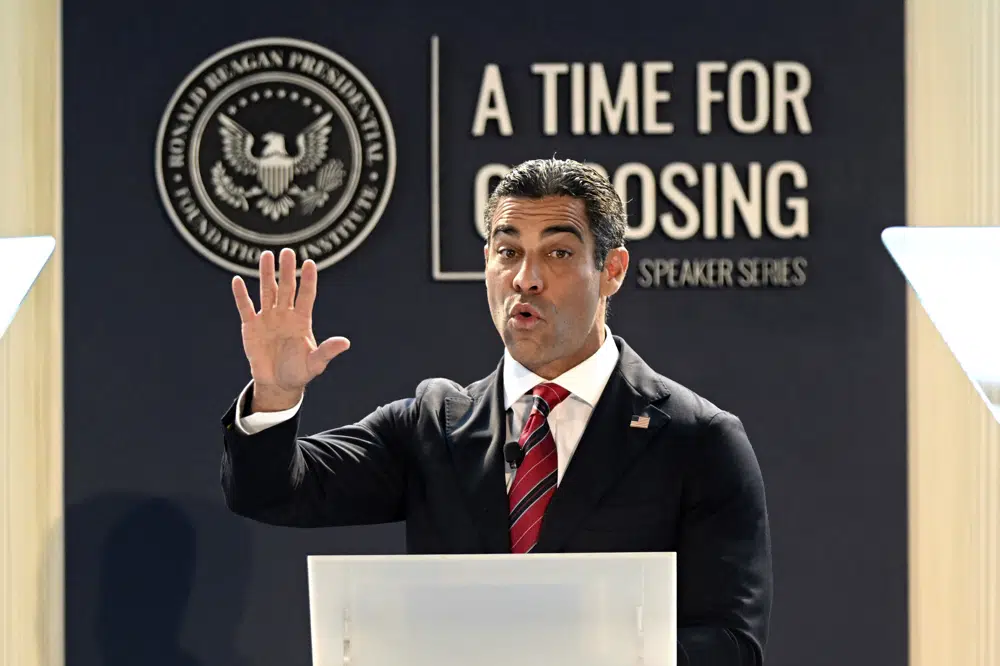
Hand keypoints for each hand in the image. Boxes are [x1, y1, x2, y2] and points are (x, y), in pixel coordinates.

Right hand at [231, 248, 349, 410]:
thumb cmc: (299, 372)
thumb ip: (327, 351)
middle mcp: (285, 314)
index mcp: (302, 320)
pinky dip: (241, 295)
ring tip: (265, 255)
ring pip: (267, 291)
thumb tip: (346, 342)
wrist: (278, 384)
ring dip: (266, 274)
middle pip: (287, 287)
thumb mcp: (315, 364)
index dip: (308, 280)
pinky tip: (237, 280)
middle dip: (287, 270)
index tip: (310, 263)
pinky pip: (245, 308)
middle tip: (287, 252)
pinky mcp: (251, 326)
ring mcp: (268, 318)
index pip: (307, 295)